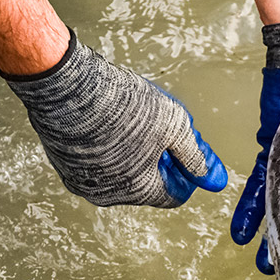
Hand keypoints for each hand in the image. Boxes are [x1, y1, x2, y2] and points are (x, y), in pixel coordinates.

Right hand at [5, 30, 227, 207]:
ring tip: (130, 118)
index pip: (174, 195)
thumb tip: (216, 180)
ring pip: (119, 172)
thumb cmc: (122, 105)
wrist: (66, 84)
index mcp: (138, 192)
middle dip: (159, 159)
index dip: (185, 170)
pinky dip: (105, 146)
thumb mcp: (174, 127)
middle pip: (146, 184)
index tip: (183, 147)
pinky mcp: (63, 163)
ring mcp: (81, 180)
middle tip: (159, 127)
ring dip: (132, 152)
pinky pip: (93, 161)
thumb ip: (197, 156)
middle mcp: (107, 194)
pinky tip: (107, 119)